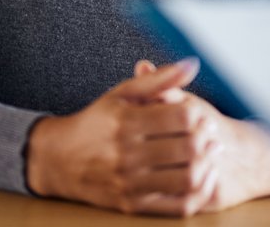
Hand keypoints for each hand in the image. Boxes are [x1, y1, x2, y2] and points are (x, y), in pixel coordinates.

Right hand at [25, 58, 269, 215]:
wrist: (58, 159)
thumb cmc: (96, 122)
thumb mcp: (122, 93)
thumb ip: (159, 79)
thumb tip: (193, 63)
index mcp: (126, 122)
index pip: (181, 117)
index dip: (200, 115)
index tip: (202, 115)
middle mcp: (126, 154)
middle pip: (188, 148)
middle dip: (207, 141)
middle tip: (212, 136)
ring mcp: (129, 183)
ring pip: (187, 179)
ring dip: (207, 166)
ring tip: (208, 157)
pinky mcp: (131, 206)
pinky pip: (177, 206)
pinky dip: (197, 193)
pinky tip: (199, 179)